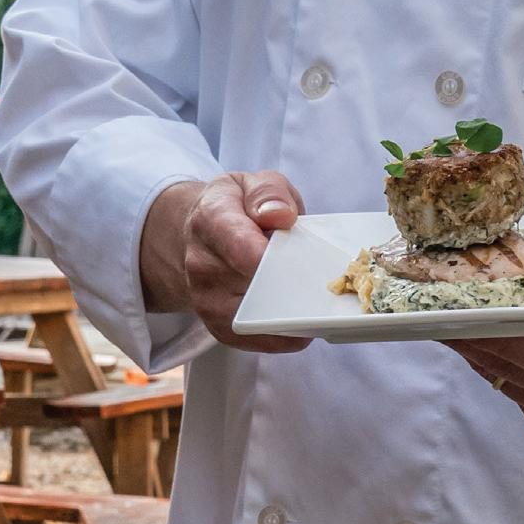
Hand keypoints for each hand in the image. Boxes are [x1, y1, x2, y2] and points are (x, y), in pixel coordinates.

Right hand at [141, 171, 311, 351]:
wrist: (196, 235)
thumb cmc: (234, 207)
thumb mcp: (249, 182)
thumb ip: (268, 192)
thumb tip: (281, 215)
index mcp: (211, 221)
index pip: (239, 244)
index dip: (271, 257)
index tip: (299, 261)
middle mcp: (202, 265)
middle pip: (256, 287)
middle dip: (294, 284)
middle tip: (327, 280)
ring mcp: (207, 300)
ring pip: (259, 318)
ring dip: (294, 314)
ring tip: (317, 300)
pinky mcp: (218, 326)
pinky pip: (256, 341)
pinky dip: (285, 335)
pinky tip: (304, 323)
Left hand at [452, 288, 523, 435]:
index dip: (502, 338)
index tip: (465, 315)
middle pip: (517, 368)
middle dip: (473, 338)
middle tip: (435, 309)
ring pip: (508, 380)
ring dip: (473, 350)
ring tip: (440, 319)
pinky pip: (513, 388)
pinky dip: (489, 362)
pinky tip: (468, 339)